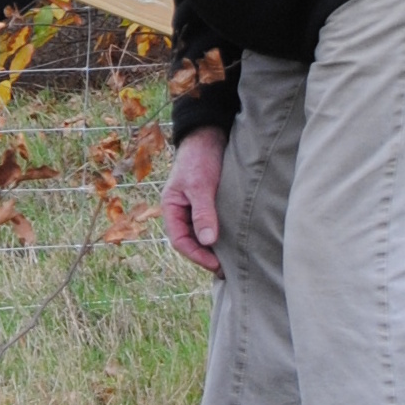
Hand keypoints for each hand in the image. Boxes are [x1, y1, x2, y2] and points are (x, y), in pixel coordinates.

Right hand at [162, 126, 225, 274]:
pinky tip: (233, 243)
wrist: (209, 135)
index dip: (197, 256)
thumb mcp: (200, 186)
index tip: (216, 265)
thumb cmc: (200, 158)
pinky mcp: (209, 204)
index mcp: (171, 208)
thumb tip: (208, 241)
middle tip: (226, 269)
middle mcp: (181, 211)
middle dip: (206, 257)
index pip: (180, 241)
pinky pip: (212, 225)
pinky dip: (221, 236)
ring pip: (202, 235)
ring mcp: (195, 208)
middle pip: (190, 242)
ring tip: (230, 260)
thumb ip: (203, 213)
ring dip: (214, 248)